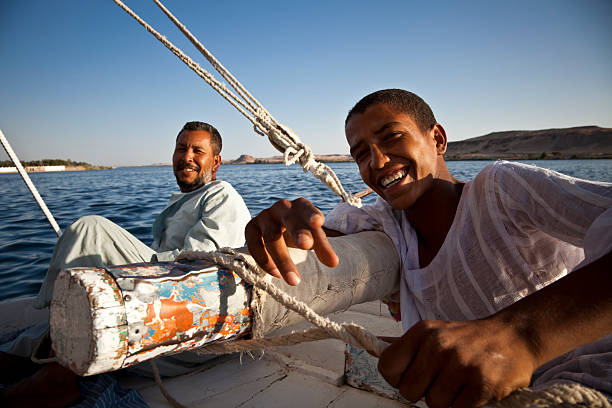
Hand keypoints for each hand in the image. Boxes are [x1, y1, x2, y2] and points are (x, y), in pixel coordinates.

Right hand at [245, 198, 338, 284]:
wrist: (275, 226)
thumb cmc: (298, 231)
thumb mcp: (312, 236)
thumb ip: (322, 247)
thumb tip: (334, 263)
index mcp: (300, 206)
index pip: (307, 209)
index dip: (312, 214)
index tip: (319, 222)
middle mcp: (281, 208)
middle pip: (289, 219)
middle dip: (298, 232)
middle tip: (306, 245)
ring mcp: (264, 217)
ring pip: (271, 236)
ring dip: (283, 259)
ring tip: (295, 280)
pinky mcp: (251, 228)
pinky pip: (253, 243)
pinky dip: (263, 259)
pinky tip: (276, 274)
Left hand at [378, 318, 537, 407]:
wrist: (513, 336)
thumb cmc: (466, 339)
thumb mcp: (433, 333)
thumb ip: (403, 346)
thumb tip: (371, 347)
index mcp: (422, 332)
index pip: (387, 366)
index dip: (398, 378)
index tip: (414, 375)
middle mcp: (438, 345)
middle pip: (408, 391)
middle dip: (423, 392)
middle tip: (441, 379)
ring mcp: (460, 364)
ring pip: (433, 404)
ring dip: (446, 400)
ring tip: (458, 383)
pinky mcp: (482, 383)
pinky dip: (463, 405)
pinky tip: (472, 389)